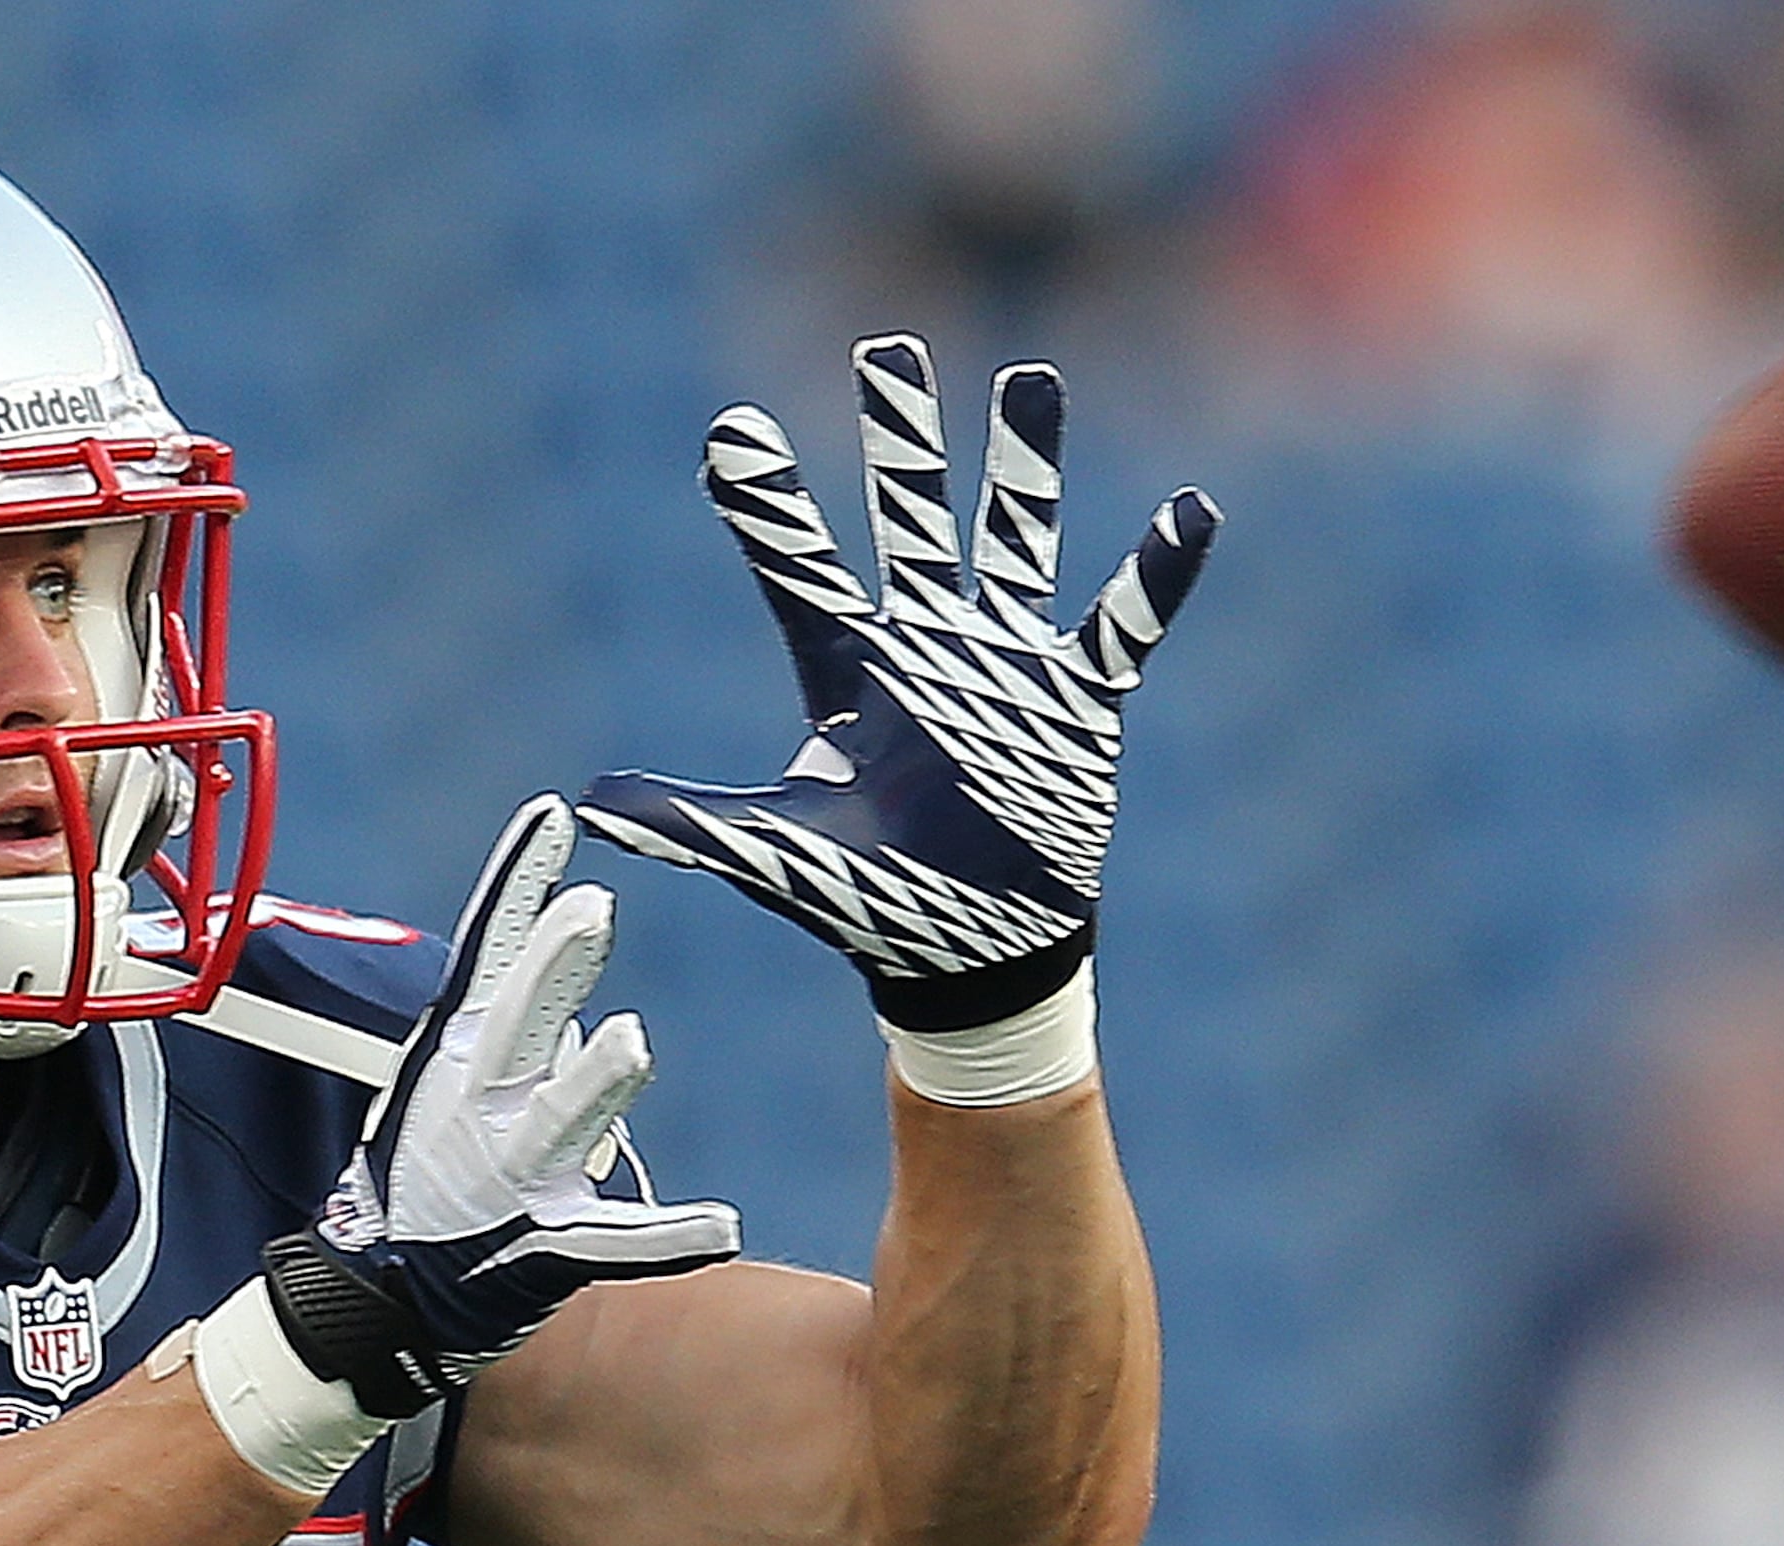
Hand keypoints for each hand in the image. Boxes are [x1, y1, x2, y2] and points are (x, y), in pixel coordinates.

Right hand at [260, 796, 738, 1415]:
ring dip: (591, 1084)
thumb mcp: (445, 1082)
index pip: (490, 955)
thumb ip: (511, 1025)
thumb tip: (574, 971)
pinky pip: (616, 1244)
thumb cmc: (424, 1175)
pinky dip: (669, 1238)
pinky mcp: (543, 1249)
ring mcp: (511, 1178)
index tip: (552, 818)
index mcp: (458, 1058)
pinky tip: (723, 1226)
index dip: (519, 887)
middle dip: (551, 967)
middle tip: (590, 910)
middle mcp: (481, 1108)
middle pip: (520, 1024)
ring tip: (629, 1041)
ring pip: (559, 1121)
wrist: (381, 1294)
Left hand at [580, 335, 1217, 1029]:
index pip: (800, 570)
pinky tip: (1191, 513)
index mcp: (849, 671)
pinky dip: (1156, 576)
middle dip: (901, 440)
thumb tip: (592, 804)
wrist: (970, 958)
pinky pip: (1123, 626)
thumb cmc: (869, 904)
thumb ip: (689, 825)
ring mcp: (1006, 663)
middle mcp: (926, 645)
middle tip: (888, 348)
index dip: (766, 506)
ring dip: (1025, 467)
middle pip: (910, 520)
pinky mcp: (1078, 702)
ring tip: (1030, 378)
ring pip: (1015, 540)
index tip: (727, 430)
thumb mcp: (775, 857)